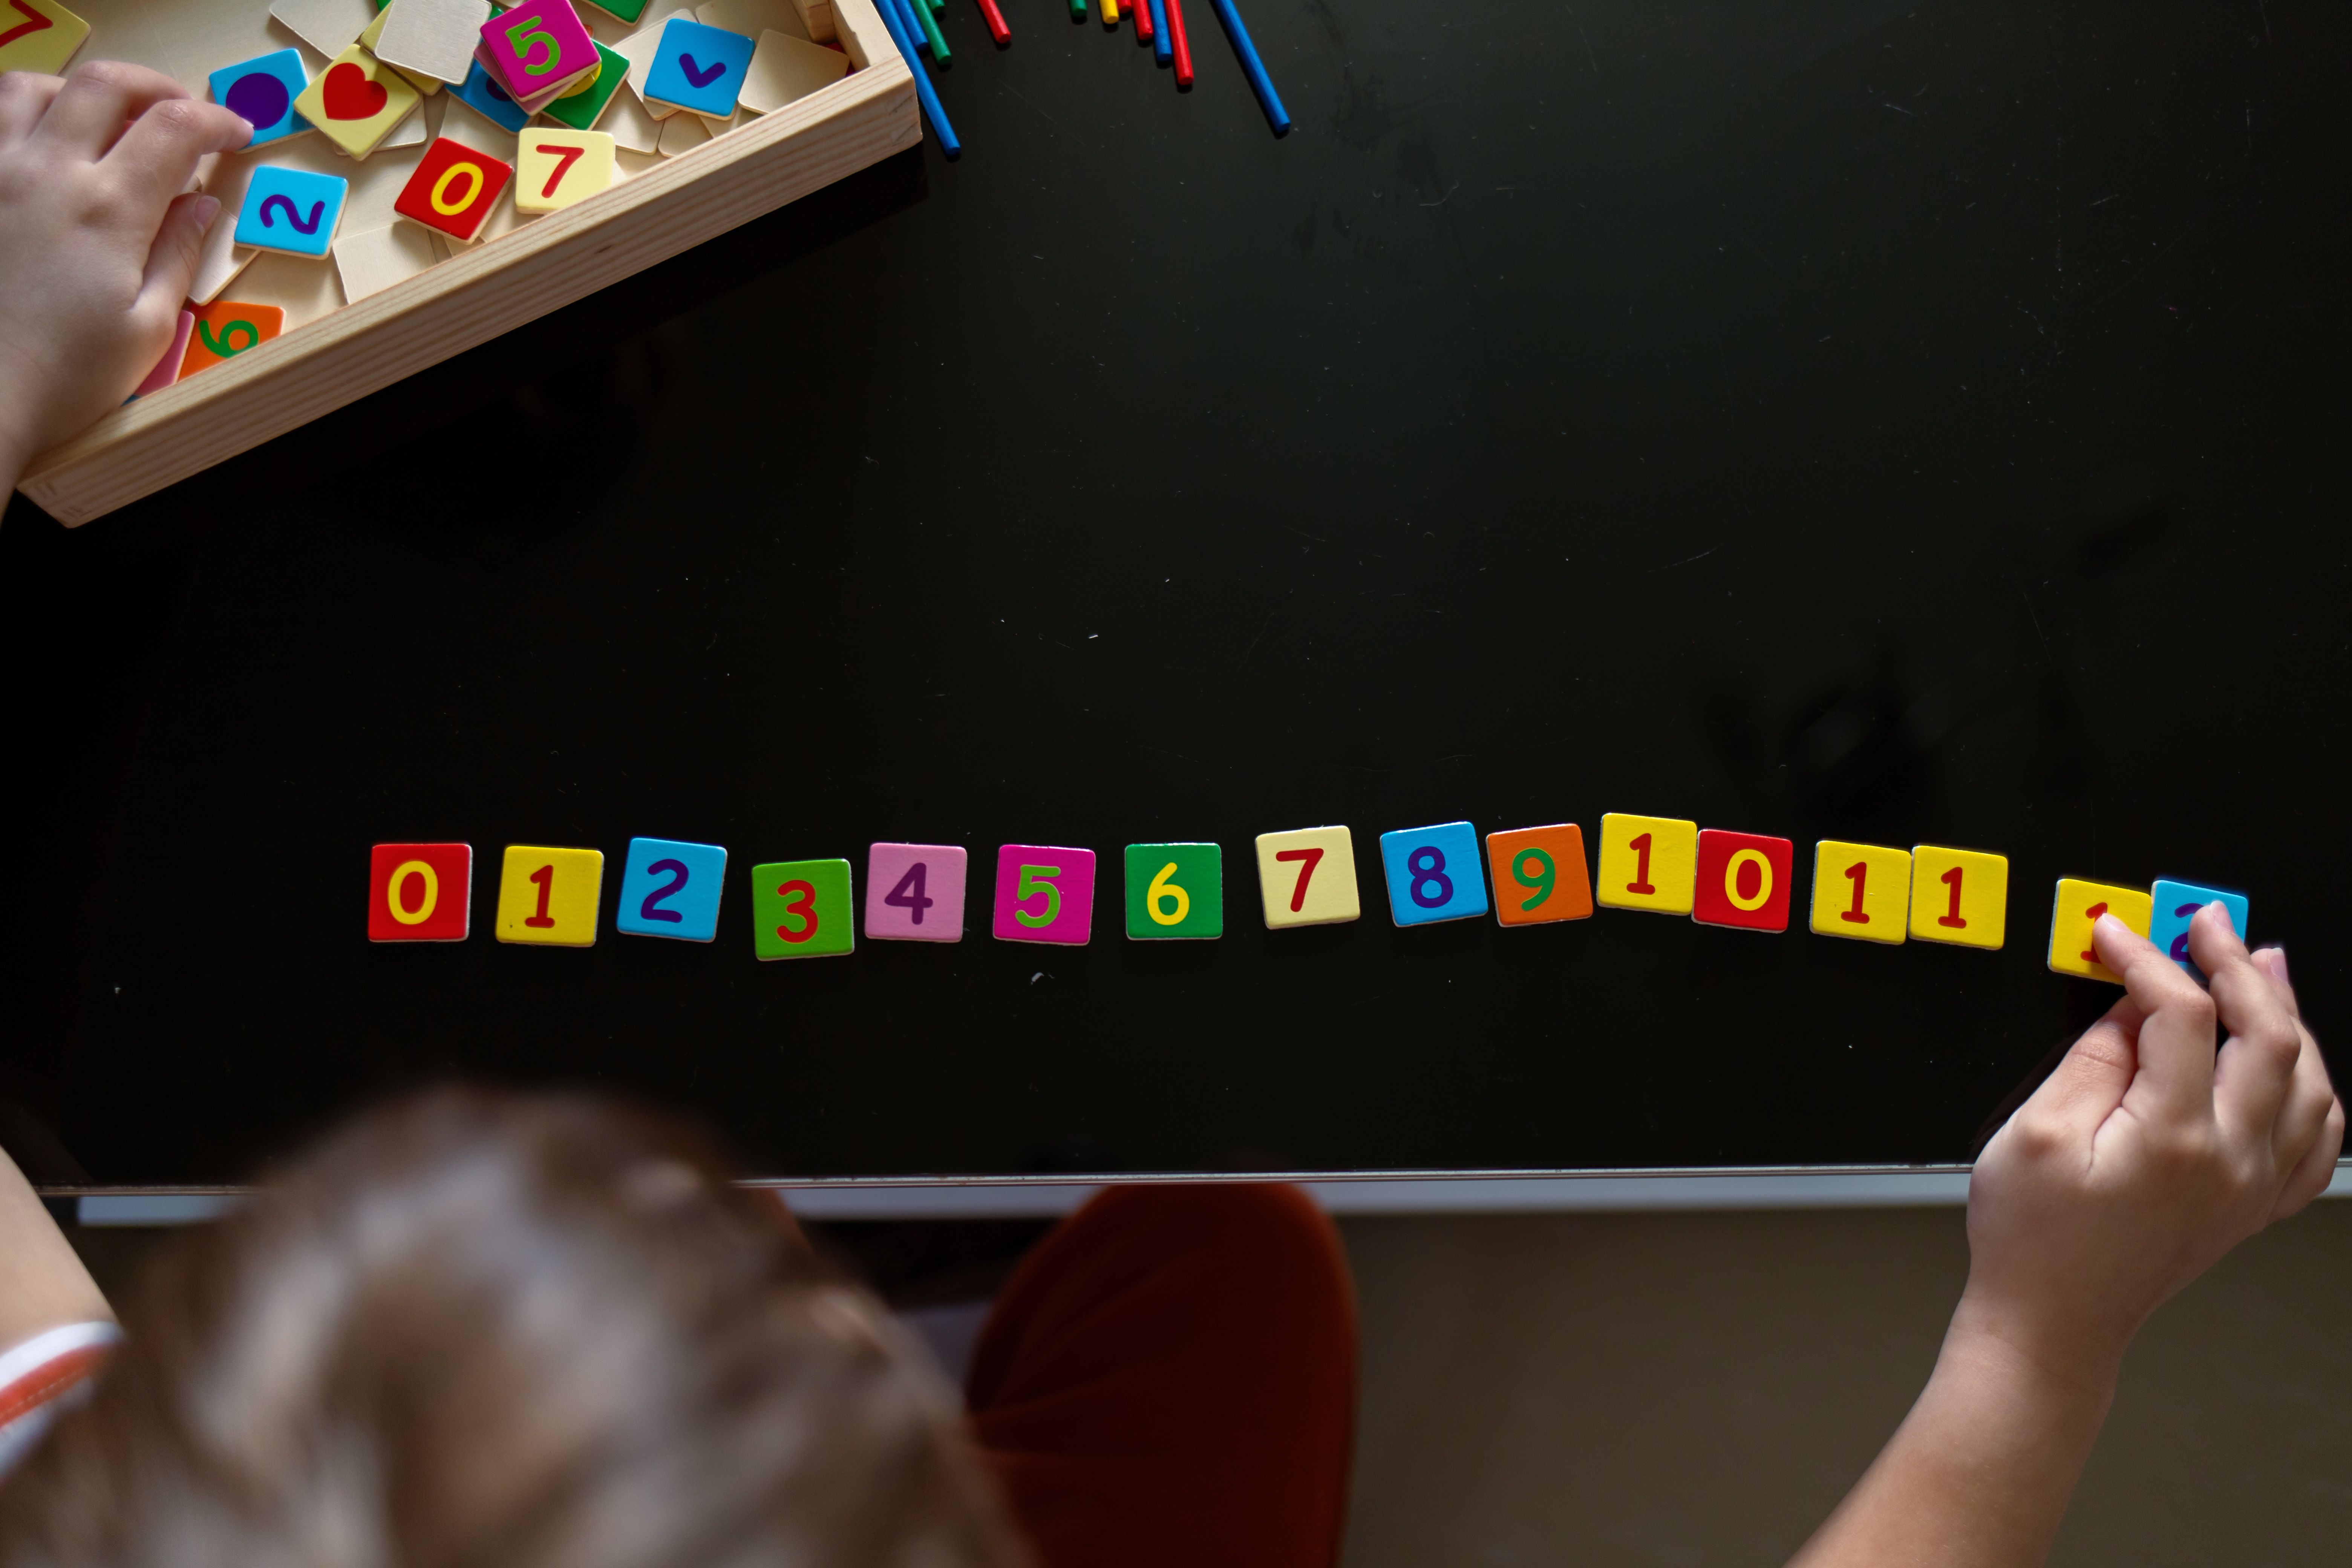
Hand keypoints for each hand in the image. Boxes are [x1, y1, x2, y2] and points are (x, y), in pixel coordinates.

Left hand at [0, 61, 249, 519]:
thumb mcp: (146, 327)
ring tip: (106, 123)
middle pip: (105, 86)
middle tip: (183, 113)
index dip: (216, 121)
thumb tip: (200, 201)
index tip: (237, 135)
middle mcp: (46, 171)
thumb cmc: (66, 374)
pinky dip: (23, 112)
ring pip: (34, 87)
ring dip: (81, 94)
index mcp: (107, 209)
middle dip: (156, 89)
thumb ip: (176, 253)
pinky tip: (44, 142)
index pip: (175, 129)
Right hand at [1790, 907, 2340, 1567]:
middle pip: (2269, 1039)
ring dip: (2289, 1016)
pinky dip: (2315, 1090)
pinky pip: (2317, 1142)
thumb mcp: (2036, 1133)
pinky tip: (2294, 1061)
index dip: (2146, 960)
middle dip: (2237, 967)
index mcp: (2173, 1140)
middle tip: (2205, 924)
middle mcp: (2231, 1163)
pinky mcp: (2251, 1206)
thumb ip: (2091, 1060)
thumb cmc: (2031, 1239)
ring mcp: (2251, 1188)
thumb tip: (2126, 1006)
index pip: (2181, 1016)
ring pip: (2309, 1083)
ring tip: (2262, 966)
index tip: (2115, 932)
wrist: (2051, 1323)